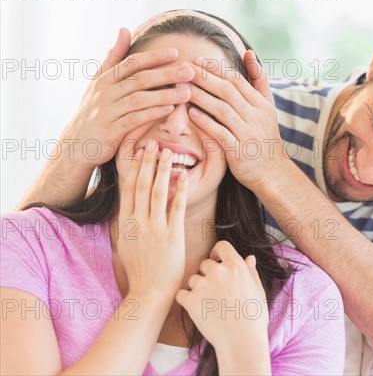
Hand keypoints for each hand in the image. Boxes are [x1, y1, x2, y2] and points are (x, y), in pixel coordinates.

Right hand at [57, 28, 194, 171]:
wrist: (76, 145)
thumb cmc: (94, 111)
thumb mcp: (99, 82)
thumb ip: (114, 58)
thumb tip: (124, 29)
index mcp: (104, 79)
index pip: (132, 63)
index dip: (154, 57)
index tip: (176, 53)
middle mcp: (105, 93)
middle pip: (139, 79)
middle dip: (166, 74)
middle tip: (189, 72)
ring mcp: (106, 112)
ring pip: (139, 99)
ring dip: (165, 94)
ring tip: (187, 93)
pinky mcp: (110, 131)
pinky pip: (134, 120)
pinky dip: (152, 113)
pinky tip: (169, 110)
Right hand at [115, 141, 187, 297]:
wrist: (149, 291)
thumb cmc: (141, 269)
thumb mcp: (127, 243)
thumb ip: (130, 223)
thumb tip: (129, 206)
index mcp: (127, 222)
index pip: (128, 188)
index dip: (134, 167)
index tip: (138, 150)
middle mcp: (139, 222)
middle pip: (142, 185)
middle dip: (147, 162)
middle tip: (152, 142)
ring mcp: (155, 228)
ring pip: (158, 192)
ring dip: (162, 170)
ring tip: (168, 152)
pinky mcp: (172, 235)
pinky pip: (176, 208)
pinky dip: (180, 191)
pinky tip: (184, 176)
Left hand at [175, 241, 268, 350]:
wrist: (242, 342)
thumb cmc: (254, 318)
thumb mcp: (258, 291)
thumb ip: (250, 272)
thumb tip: (249, 258)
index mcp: (236, 266)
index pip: (221, 246)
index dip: (217, 253)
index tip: (217, 261)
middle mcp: (218, 271)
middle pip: (204, 264)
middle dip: (207, 275)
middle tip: (215, 292)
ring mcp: (203, 285)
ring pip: (193, 279)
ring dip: (197, 288)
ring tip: (209, 304)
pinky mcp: (191, 301)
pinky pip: (181, 294)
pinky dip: (186, 301)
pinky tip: (197, 309)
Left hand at [185, 50, 294, 191]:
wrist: (272, 172)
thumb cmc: (265, 138)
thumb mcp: (267, 107)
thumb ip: (258, 80)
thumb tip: (249, 53)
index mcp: (261, 104)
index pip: (236, 80)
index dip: (216, 69)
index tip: (197, 60)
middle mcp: (255, 116)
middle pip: (227, 91)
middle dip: (204, 78)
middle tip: (184, 69)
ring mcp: (247, 133)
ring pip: (222, 110)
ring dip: (201, 97)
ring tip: (182, 88)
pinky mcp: (239, 151)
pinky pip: (220, 133)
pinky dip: (206, 123)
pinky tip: (191, 114)